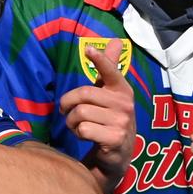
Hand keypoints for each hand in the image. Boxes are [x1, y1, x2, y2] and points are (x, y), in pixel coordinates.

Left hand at [59, 40, 134, 193]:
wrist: (117, 153)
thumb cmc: (108, 117)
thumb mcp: (109, 93)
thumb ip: (109, 68)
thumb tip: (114, 40)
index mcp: (122, 90)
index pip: (111, 71)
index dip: (100, 60)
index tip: (90, 50)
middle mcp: (125, 104)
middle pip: (83, 94)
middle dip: (68, 104)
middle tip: (67, 112)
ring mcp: (122, 122)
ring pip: (80, 113)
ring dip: (71, 121)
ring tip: (78, 126)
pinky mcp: (115, 139)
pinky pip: (83, 129)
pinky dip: (78, 133)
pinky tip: (86, 136)